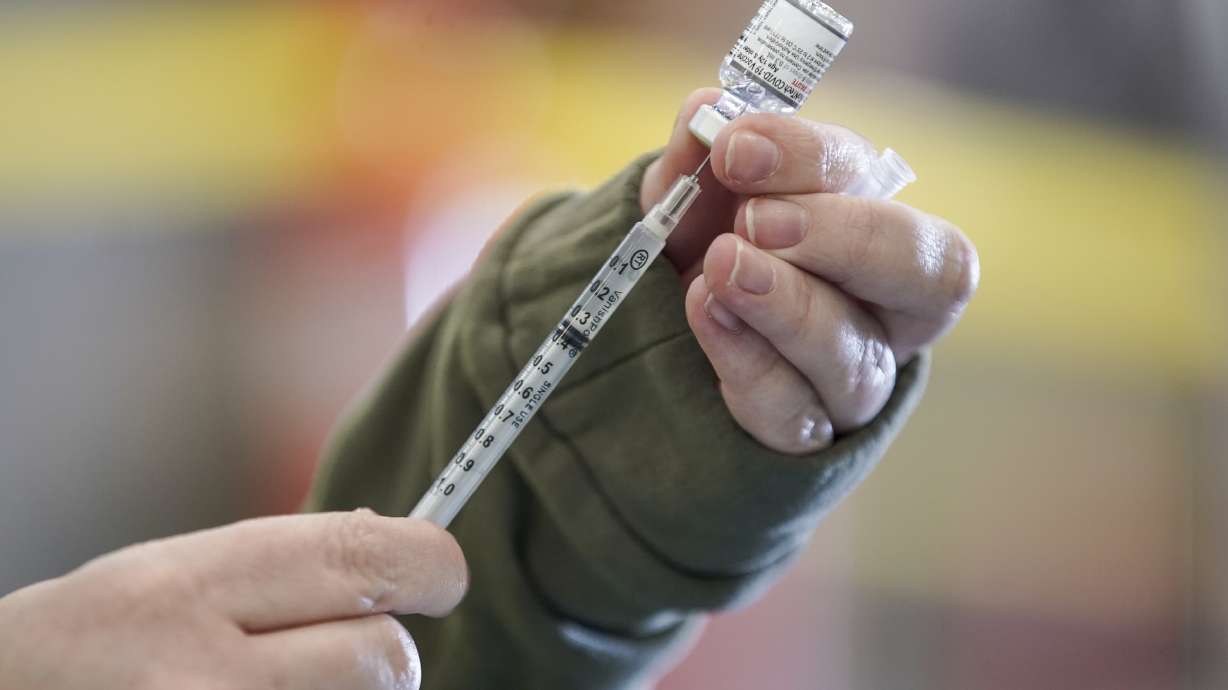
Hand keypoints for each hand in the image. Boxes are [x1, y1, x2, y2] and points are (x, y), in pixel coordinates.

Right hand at [0, 511, 466, 689]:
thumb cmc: (87, 651)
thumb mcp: (162, 577)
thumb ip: (274, 567)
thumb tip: (393, 546)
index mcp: (190, 587)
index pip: (359, 557)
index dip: (427, 564)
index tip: (441, 576)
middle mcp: (204, 672)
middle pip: (382, 656)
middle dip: (384, 654)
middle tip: (353, 650)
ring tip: (275, 688)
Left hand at [642, 89, 979, 454]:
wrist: (644, 338)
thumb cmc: (692, 251)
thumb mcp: (689, 197)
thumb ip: (699, 155)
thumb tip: (709, 110)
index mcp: (871, 226)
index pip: (880, 186)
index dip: (813, 160)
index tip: (737, 146)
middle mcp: (886, 309)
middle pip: (929, 278)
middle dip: (843, 239)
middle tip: (756, 219)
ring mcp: (849, 381)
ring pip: (855, 358)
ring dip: (788, 306)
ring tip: (721, 269)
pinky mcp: (801, 438)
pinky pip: (794, 417)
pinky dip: (749, 363)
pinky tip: (706, 315)